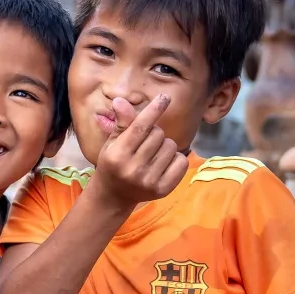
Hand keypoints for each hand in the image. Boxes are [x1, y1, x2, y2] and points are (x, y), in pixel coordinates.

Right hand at [88, 94, 188, 209]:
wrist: (113, 196)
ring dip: (164, 146)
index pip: (140, 127)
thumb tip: (121, 100)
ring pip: (171, 146)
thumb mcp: (113, 142)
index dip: (154, 110)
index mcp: (117, 155)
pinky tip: (163, 164)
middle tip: (144, 144)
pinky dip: (175, 158)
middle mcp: (133, 169)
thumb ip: (122, 123)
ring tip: (152, 155)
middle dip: (154, 133)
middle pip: (158, 134)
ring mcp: (149, 181)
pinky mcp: (163, 189)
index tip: (164, 97)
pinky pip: (181, 161)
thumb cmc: (113, 163)